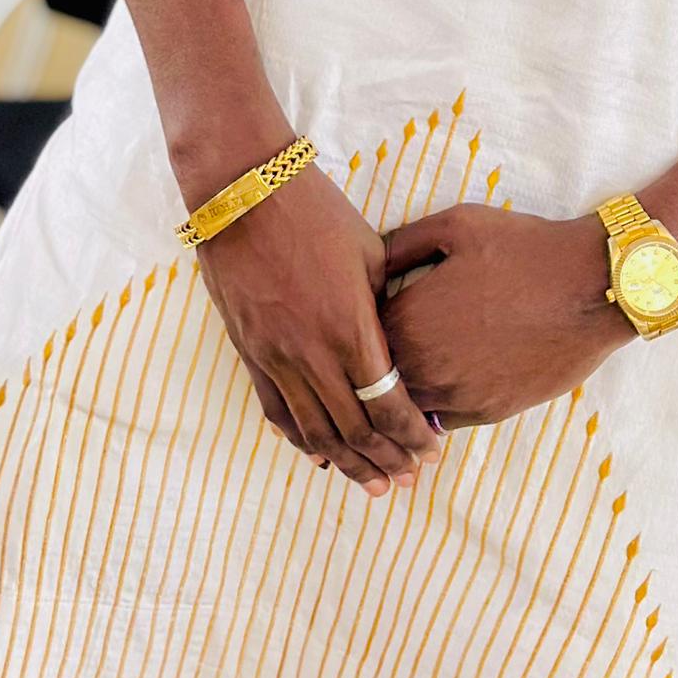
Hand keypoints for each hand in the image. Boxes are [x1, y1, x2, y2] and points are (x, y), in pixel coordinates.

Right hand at [195, 162, 443, 497]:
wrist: (245, 193)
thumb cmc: (318, 212)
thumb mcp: (370, 254)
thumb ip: (385, 308)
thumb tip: (402, 344)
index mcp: (350, 328)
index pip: (387, 404)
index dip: (411, 435)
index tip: (432, 451)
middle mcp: (312, 353)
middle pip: (353, 430)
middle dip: (386, 460)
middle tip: (409, 479)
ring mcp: (275, 357)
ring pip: (313, 433)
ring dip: (346, 464)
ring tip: (372, 484)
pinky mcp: (249, 353)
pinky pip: (276, 411)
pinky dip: (300, 441)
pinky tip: (320, 456)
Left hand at [381, 206, 633, 428]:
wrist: (591, 285)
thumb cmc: (524, 248)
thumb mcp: (457, 225)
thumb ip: (403, 243)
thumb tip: (368, 260)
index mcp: (409, 319)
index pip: (356, 339)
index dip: (354, 328)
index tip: (359, 318)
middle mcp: (425, 367)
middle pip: (373, 383)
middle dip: (372, 367)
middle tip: (373, 353)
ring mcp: (457, 395)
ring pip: (406, 410)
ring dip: (403, 392)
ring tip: (409, 370)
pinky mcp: (488, 413)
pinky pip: (442, 422)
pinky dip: (435, 407)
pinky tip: (442, 383)